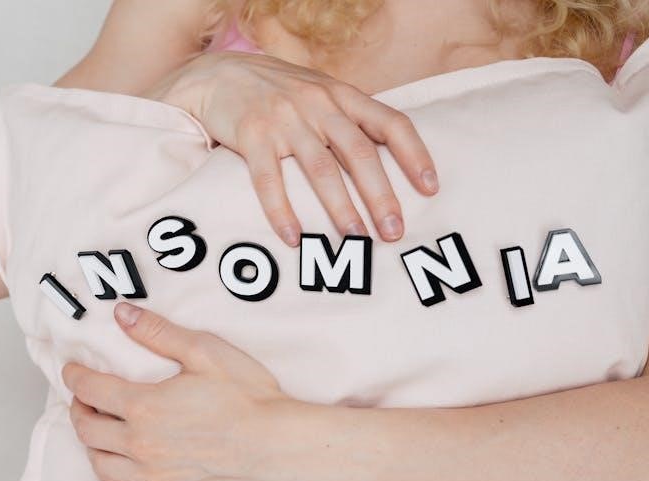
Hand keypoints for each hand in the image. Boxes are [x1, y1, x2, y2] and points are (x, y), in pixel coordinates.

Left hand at [61, 302, 288, 480]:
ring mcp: (153, 476)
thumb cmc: (248, 397)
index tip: (72, 370)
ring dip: (91, 445)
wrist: (278, 446)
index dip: (75, 377)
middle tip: (82, 400)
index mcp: (144, 406)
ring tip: (97, 431)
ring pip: (100, 464)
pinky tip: (115, 470)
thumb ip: (158, 332)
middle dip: (78, 410)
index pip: (90, 390)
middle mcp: (140, 444)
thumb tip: (122, 314)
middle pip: (87, 429)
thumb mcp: (205, 351)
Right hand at [142, 51, 439, 245]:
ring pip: (320, 169)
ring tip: (355, 238)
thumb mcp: (319, 92)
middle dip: (380, 196)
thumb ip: (348, 118)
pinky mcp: (251, 134)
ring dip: (340, 208)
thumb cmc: (276, 92)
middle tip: (393, 231)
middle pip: (359, 153)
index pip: (391, 123)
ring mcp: (284, 119)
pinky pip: (269, 179)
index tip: (430, 189)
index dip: (414, 156)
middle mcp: (318, 104)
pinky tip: (293, 237)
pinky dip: (281, 211)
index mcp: (342, 95)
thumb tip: (387, 161)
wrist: (218, 74)